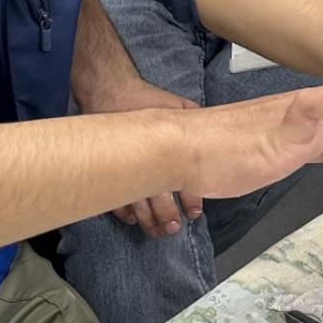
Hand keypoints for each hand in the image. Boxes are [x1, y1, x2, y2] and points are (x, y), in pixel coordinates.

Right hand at [81, 72, 204, 237]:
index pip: (183, 183)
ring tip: (156, 230)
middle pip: (159, 201)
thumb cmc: (144, 100)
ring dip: (148, 221)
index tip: (195, 212)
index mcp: (167, 150)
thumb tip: (213, 134)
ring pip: (138, 206)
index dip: (191, 201)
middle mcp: (147, 164)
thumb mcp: (179, 106)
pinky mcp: (109, 171)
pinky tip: (132, 218)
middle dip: (168, 217)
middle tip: (174, 227)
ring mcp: (125, 170)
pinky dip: (124, 212)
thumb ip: (195, 122)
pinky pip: (115, 199)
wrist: (110, 92)